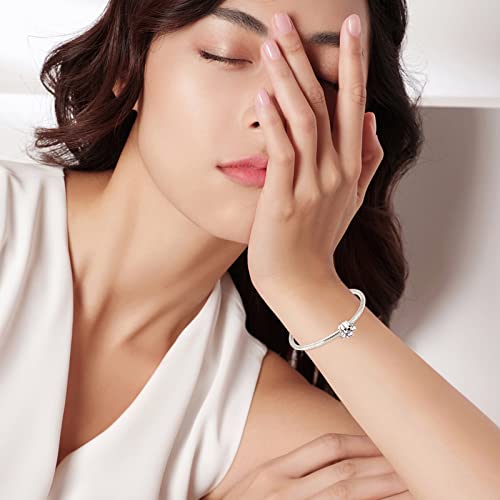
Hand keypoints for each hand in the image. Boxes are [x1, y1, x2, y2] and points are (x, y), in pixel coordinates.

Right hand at [220, 433, 413, 499]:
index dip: (361, 443)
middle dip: (382, 466)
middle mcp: (284, 489)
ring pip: (347, 494)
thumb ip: (293, 470)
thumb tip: (336, 463)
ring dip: (383, 488)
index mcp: (275, 471)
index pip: (327, 447)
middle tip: (415, 460)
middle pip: (344, 471)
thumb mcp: (259, 482)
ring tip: (413, 482)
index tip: (387, 442)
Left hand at [247, 12, 383, 298]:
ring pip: (304, 121)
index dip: (353, 64)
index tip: (350, 29)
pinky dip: (274, 123)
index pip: (354, 104)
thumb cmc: (319, 241)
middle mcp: (335, 171)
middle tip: (290, 21)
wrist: (302, 282)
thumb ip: (368, 159)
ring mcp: (311, 185)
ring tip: (273, 44)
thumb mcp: (352, 200)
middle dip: (310, 57)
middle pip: (326, 103)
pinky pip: (282, 154)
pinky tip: (264, 95)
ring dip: (288, 80)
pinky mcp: (284, 199)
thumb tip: (371, 119)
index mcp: (350, 167)